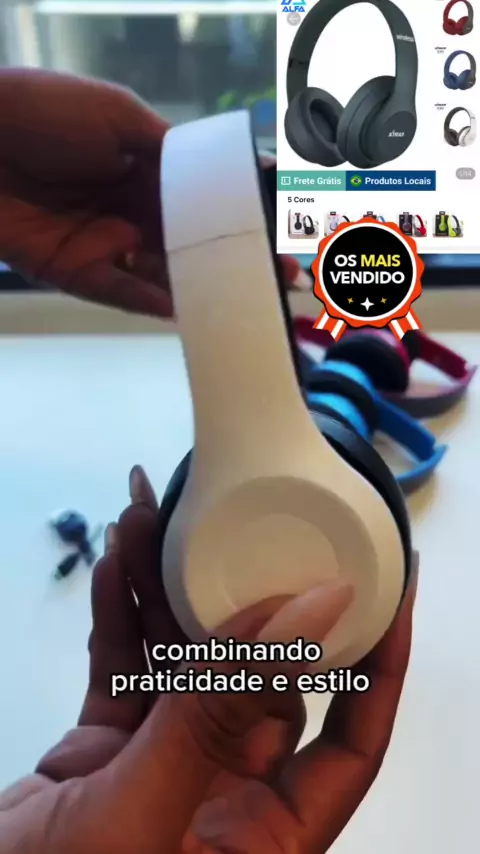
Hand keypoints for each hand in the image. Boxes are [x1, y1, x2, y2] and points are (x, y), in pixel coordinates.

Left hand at [0, 69, 301, 316]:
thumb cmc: (39, 112)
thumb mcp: (115, 113)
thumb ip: (165, 146)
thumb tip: (213, 169)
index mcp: (141, 166)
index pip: (200, 198)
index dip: (236, 214)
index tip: (278, 227)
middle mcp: (130, 208)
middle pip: (190, 241)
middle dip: (234, 259)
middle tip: (281, 276)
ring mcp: (106, 243)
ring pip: (165, 272)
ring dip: (206, 287)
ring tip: (251, 299)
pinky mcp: (79, 272)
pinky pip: (126, 293)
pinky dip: (160, 303)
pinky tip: (197, 311)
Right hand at [0, 467, 415, 853]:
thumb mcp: (151, 807)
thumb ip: (222, 709)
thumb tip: (309, 612)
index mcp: (267, 833)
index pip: (353, 739)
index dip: (379, 662)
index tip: (387, 585)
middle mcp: (227, 792)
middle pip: (259, 675)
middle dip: (244, 592)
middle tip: (239, 522)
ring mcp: (167, 763)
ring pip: (185, 657)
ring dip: (164, 586)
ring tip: (148, 515)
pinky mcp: (111, 745)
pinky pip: (126, 665)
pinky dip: (119, 613)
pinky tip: (115, 562)